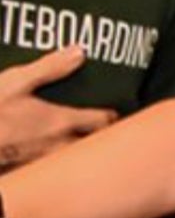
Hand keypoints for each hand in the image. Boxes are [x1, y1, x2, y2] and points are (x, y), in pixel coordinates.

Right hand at [0, 49, 115, 168]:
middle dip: (102, 135)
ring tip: (85, 137)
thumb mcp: (17, 81)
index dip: (110, 116)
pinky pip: (56, 161)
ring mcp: (46, 158)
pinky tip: (55, 146)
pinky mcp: (31, 164)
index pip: (100, 121)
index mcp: (62, 121)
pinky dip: (63, 154)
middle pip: (94, 143)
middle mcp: (60, 144)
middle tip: (107, 126)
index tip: (114, 111)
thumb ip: (50, 68)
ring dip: (84, 146)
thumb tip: (80, 52)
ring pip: (76, 154)